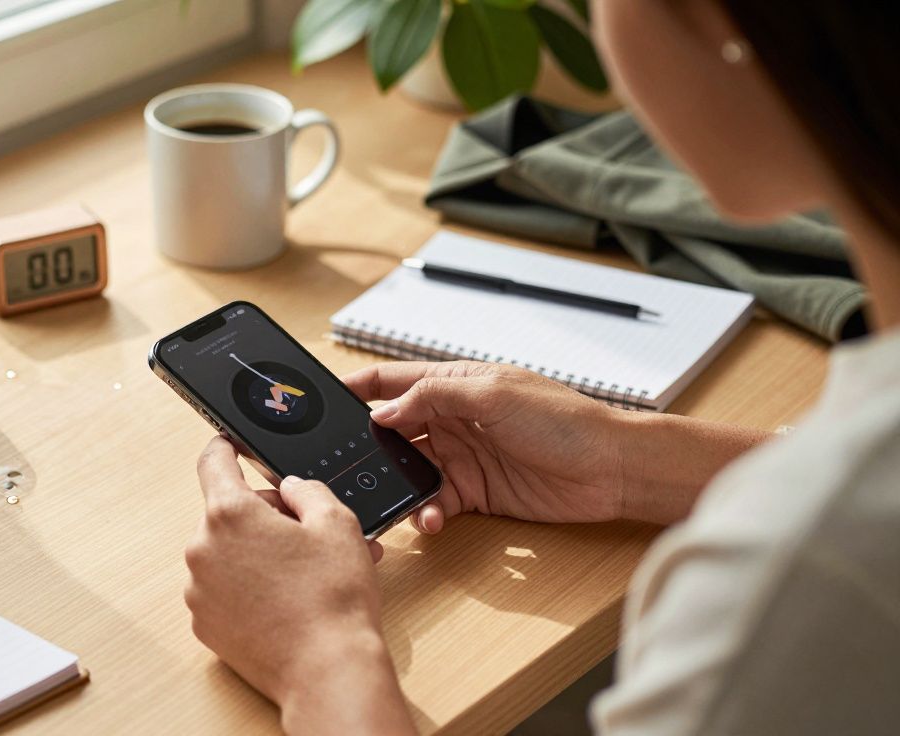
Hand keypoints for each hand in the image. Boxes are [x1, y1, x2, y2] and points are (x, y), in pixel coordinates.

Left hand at [185, 437, 414, 734]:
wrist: (327, 670)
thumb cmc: (334, 598)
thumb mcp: (337, 523)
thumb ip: (307, 490)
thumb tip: (290, 488)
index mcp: (230, 514)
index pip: (213, 461)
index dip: (225, 446)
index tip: (230, 443)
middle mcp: (203, 549)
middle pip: (228, 513)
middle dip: (264, 516)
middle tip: (306, 534)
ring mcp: (199, 591)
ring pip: (227, 553)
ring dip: (257, 554)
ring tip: (303, 574)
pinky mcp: (204, 624)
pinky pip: (223, 590)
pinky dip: (247, 588)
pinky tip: (284, 601)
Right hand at [344, 361, 630, 530]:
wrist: (612, 469)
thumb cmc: (563, 420)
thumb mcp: (492, 395)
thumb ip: (433, 398)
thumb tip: (384, 412)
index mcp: (454, 385)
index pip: (393, 381)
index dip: (358, 388)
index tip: (324, 400)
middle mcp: (452, 420)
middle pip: (393, 430)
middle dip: (369, 447)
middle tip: (346, 465)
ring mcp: (462, 457)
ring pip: (409, 471)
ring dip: (397, 486)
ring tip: (390, 500)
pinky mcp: (475, 493)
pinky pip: (435, 503)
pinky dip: (425, 513)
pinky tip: (429, 519)